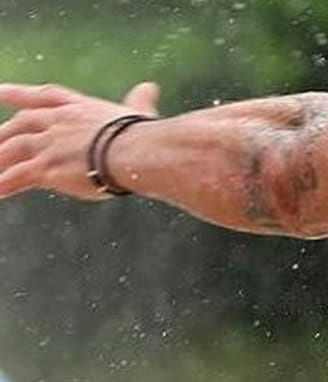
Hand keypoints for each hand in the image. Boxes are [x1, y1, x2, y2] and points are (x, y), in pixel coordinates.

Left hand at [0, 81, 161, 199]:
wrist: (135, 152)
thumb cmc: (142, 135)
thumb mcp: (137, 112)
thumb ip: (139, 101)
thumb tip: (149, 87)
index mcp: (78, 108)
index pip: (45, 97)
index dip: (20, 94)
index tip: (0, 92)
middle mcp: (57, 123)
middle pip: (22, 124)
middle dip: (5, 132)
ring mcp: (49, 145)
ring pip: (13, 150)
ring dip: (0, 160)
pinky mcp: (46, 168)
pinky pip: (17, 177)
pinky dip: (4, 184)